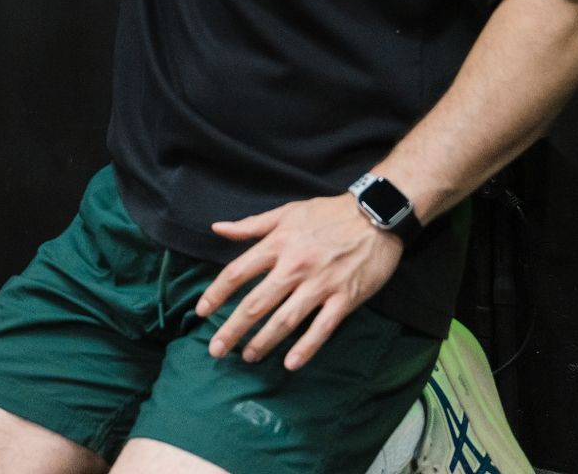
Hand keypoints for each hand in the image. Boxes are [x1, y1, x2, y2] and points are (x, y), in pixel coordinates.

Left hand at [195, 193, 403, 370]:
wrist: (376, 214)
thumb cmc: (328, 213)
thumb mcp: (286, 212)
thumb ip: (250, 225)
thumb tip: (217, 229)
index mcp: (277, 245)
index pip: (237, 273)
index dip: (216, 294)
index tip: (201, 312)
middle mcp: (294, 267)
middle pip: (255, 303)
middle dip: (233, 329)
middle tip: (216, 349)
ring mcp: (320, 284)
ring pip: (284, 320)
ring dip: (263, 342)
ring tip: (248, 356)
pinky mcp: (344, 298)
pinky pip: (321, 328)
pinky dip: (306, 347)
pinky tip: (290, 364)